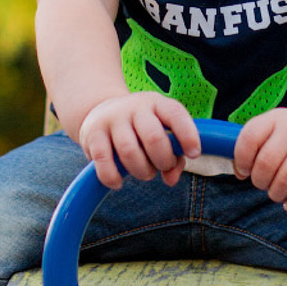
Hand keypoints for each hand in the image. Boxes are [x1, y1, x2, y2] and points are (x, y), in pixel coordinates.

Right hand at [78, 92, 201, 189]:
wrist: (101, 111)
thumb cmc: (141, 128)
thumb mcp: (161, 132)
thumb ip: (174, 156)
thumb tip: (171, 179)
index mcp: (157, 103)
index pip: (176, 114)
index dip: (188, 135)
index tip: (194, 153)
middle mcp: (135, 107)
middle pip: (154, 137)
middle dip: (163, 161)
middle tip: (162, 167)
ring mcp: (112, 118)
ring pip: (130, 151)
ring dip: (142, 171)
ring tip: (144, 172)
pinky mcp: (92, 134)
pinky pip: (103, 160)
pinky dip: (113, 177)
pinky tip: (118, 182)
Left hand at [233, 109, 286, 211]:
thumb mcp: (270, 133)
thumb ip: (251, 148)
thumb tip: (239, 173)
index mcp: (274, 118)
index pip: (249, 138)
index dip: (242, 160)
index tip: (245, 170)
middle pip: (266, 162)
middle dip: (259, 181)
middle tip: (263, 183)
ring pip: (285, 179)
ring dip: (276, 194)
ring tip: (277, 193)